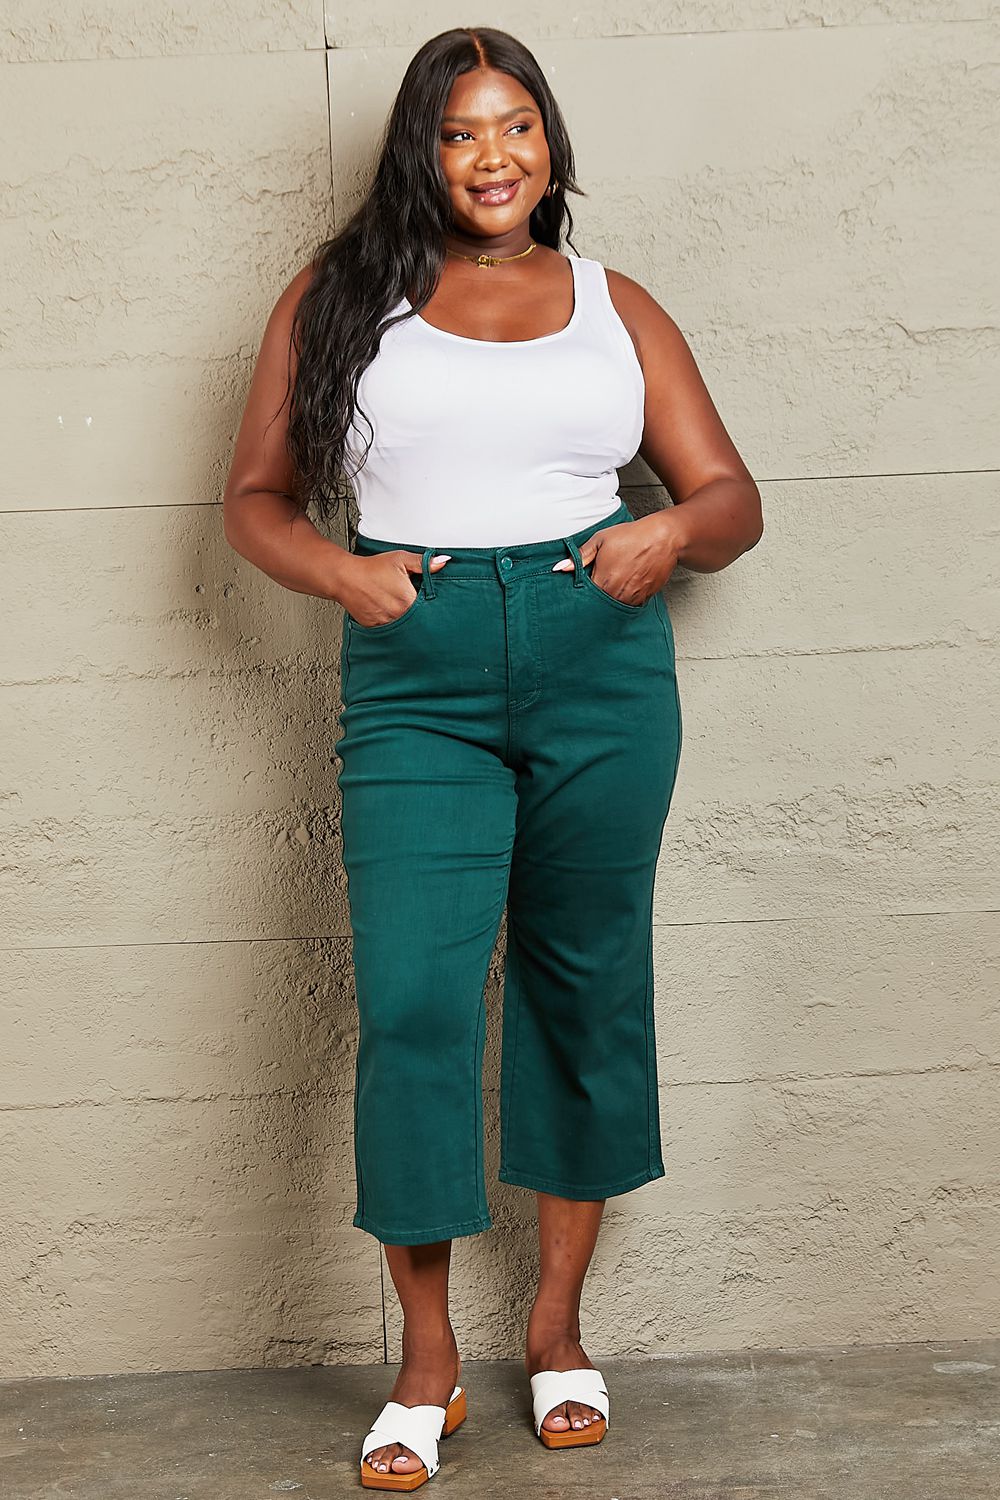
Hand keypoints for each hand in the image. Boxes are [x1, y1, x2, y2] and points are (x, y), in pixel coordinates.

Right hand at [337, 550, 450, 627]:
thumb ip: (423, 563)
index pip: (429, 609)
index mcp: (408, 601)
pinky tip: (387, 611)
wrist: (345, 578)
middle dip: (418, 613)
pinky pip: (390, 630)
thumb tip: (443, 562)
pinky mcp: (376, 629)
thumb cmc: (371, 568)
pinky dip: (392, 623)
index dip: (431, 605)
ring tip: (396, 606)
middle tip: (410, 602)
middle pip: (417, 619)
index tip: (428, 601)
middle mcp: (398, 616)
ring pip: (404, 626)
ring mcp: (386, 624)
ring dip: (405, 619)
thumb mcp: (400, 559)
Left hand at [550, 512, 683, 605]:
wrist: (663, 538)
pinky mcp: (645, 599)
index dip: (579, 596)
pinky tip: (622, 589)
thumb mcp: (600, 540)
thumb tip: (560, 568)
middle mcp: (617, 594)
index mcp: (603, 581)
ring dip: (609, 602)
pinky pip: (629, 606)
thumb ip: (580, 557)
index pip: (584, 598)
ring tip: (610, 589)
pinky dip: (624, 601)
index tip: (577, 593)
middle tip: (591, 595)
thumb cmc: (631, 536)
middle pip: (598, 606)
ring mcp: (632, 598)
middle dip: (593, 602)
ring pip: (614, 608)